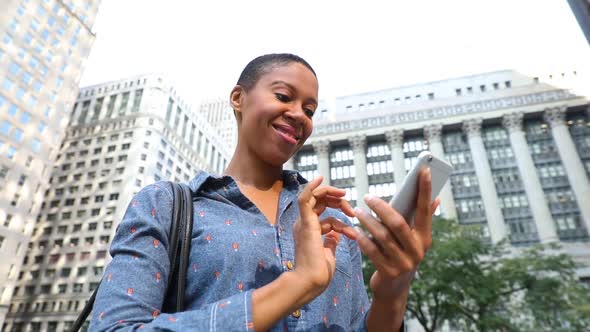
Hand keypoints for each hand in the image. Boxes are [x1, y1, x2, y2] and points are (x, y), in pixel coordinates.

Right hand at [293, 176, 356, 300]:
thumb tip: (337, 235)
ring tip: (348, 207)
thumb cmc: (319, 273)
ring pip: (314, 197)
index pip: (322, 210)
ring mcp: (304, 223)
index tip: (350, 213)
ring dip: (333, 196)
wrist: (310, 282)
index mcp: (310, 230)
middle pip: (319, 201)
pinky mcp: (306, 223)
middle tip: (351, 211)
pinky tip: (320, 178)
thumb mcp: (328, 253)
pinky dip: (312, 187)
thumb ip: (331, 241)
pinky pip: (305, 199)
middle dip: (337, 200)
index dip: (336, 207)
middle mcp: (305, 224)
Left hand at [355, 168, 439, 301]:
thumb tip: (436, 198)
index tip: (424, 170)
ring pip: (383, 237)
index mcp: (425, 238)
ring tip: (357, 211)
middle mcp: (418, 250)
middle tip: (368, 196)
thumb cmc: (401, 254)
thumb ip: (421, 219)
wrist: (394, 289)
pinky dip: (363, 239)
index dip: (425, 190)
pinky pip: (373, 251)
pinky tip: (354, 230)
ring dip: (368, 221)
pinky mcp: (389, 272)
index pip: (425, 210)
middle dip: (382, 207)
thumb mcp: (413, 239)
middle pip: (398, 223)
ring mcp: (404, 263)